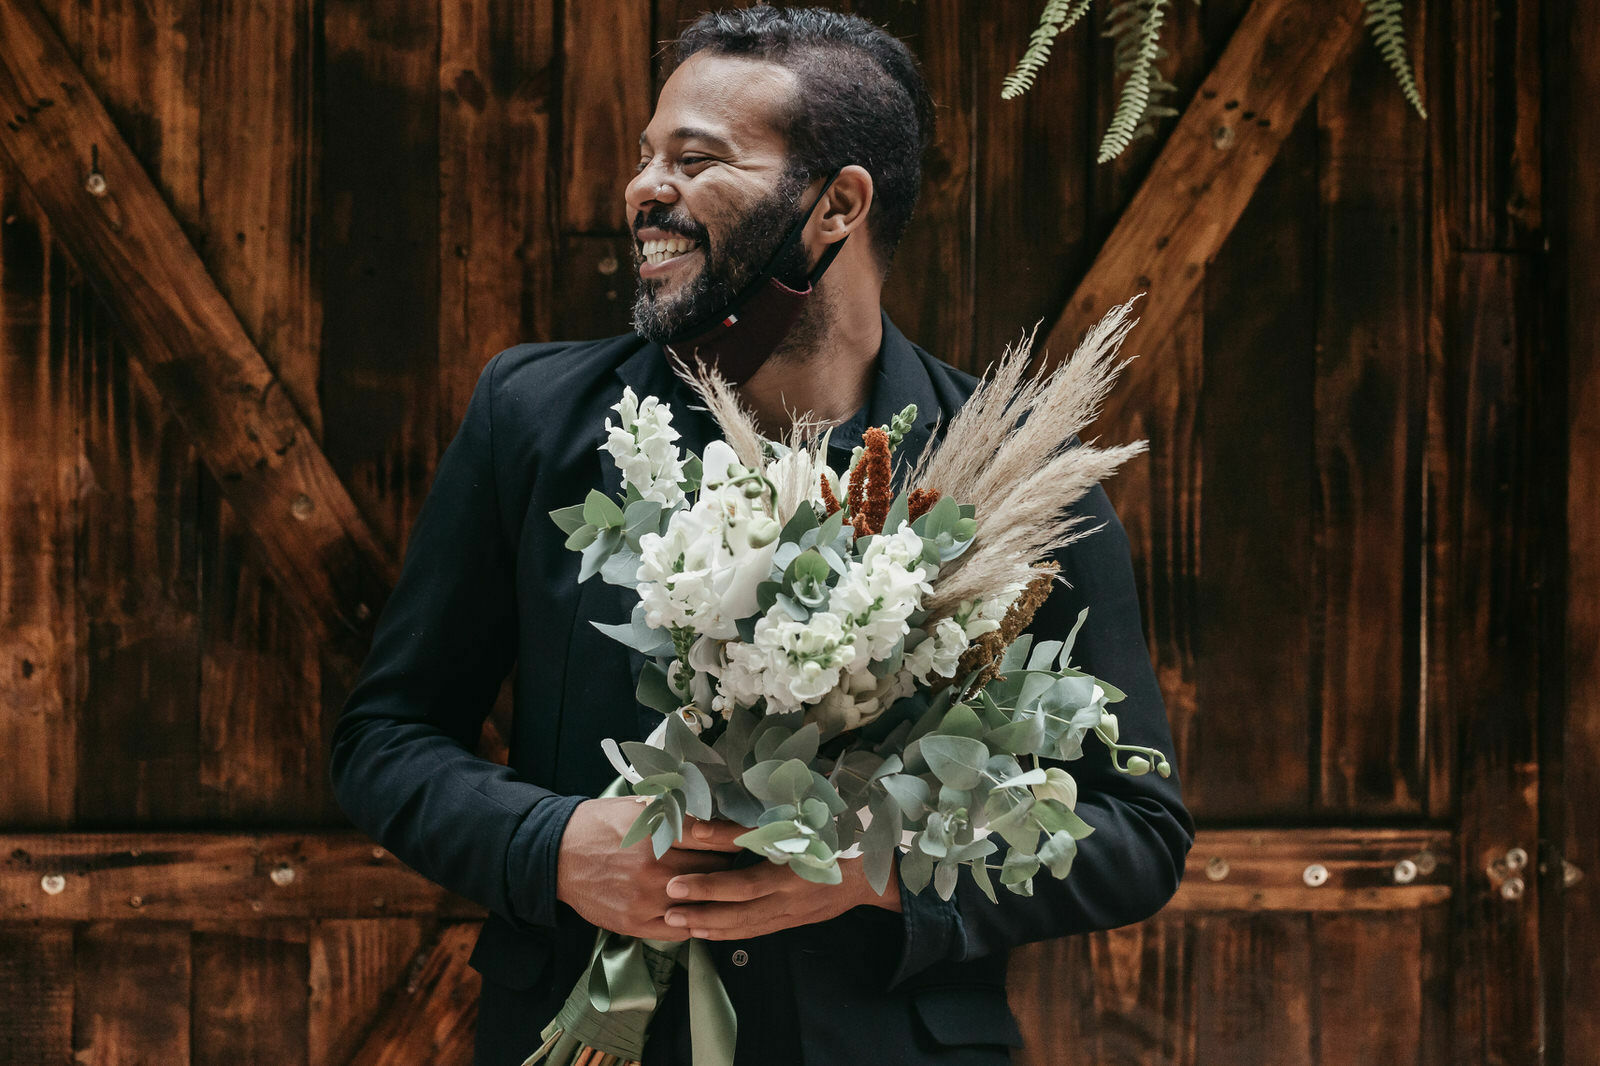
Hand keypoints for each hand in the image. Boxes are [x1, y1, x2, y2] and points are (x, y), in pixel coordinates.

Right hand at [555, 797, 741, 939]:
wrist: (557, 855)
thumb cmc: (600, 825)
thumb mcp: (638, 808)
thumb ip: (675, 812)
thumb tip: (714, 814)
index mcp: (659, 832)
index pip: (715, 837)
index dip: (735, 838)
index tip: (748, 838)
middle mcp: (656, 866)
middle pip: (714, 870)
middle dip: (726, 865)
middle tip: (733, 862)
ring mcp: (647, 898)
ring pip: (701, 901)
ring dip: (714, 895)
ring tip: (721, 887)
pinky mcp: (635, 923)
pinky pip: (680, 929)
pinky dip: (695, 920)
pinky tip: (702, 912)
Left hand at [661, 819, 902, 939]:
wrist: (865, 873)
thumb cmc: (825, 836)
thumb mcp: (792, 825)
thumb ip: (745, 830)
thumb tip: (699, 828)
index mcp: (791, 869)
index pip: (744, 884)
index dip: (709, 886)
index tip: (675, 882)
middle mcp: (789, 897)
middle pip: (740, 911)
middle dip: (701, 912)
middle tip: (668, 911)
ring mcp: (790, 913)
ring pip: (746, 927)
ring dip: (710, 927)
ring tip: (677, 924)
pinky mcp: (790, 922)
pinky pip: (756, 932)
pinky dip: (728, 934)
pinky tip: (706, 932)